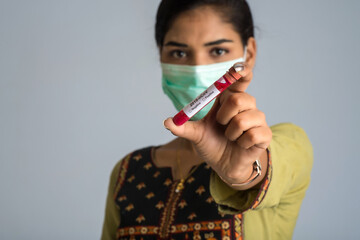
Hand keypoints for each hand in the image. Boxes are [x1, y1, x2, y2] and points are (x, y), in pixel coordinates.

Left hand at [163, 65, 271, 189]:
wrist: (224, 165)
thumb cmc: (212, 144)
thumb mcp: (196, 135)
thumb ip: (183, 127)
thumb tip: (167, 122)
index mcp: (228, 100)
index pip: (238, 79)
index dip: (240, 72)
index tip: (238, 68)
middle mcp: (246, 105)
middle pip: (239, 99)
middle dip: (224, 115)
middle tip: (221, 124)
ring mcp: (257, 119)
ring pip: (244, 119)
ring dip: (231, 133)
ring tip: (230, 137)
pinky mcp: (265, 134)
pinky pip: (254, 134)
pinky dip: (242, 143)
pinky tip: (241, 145)